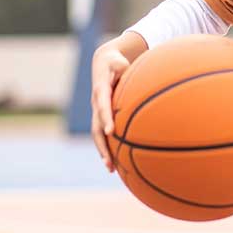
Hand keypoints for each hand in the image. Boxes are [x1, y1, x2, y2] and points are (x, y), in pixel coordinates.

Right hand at [90, 47, 129, 172]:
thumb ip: (125, 69)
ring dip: (103, 152)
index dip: (106, 118)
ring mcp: (96, 111)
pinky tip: (115, 162)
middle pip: (96, 128)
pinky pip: (101, 134)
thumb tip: (135, 77)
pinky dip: (106, 147)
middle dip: (102, 146)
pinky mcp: (100, 116)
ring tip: (111, 169)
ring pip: (97, 135)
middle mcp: (96, 104)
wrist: (102, 63)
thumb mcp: (120, 62)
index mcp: (101, 91)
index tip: (111, 132)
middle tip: (109, 162)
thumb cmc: (116, 63)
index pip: (103, 106)